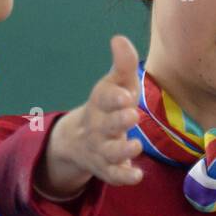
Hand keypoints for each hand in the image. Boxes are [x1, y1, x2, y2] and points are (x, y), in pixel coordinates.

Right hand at [38, 35, 143, 198]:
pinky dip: (124, 177)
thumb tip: (119, 38)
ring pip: (108, 153)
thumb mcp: (115, 85)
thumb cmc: (108, 107)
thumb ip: (122, 64)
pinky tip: (137, 176)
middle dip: (117, 120)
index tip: (127, 95)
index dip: (113, 97)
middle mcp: (97, 126)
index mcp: (100, 103)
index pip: (103, 98)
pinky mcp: (107, 169)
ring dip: (121, 150)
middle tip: (133, 115)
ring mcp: (101, 149)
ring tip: (135, 145)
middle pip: (105, 125)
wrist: (78, 140)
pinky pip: (113, 176)